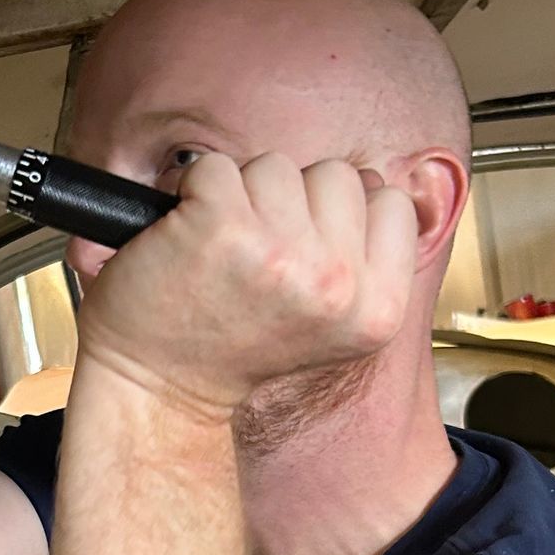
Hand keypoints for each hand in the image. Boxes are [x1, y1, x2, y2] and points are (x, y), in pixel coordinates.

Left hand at [72, 152, 418, 419]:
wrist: (161, 389)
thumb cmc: (236, 349)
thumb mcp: (333, 321)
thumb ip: (363, 258)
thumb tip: (371, 184)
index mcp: (378, 309)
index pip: (392, 203)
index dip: (343, 214)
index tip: (305, 251)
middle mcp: (337, 283)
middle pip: (338, 174)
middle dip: (296, 201)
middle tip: (258, 257)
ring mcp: (280, 252)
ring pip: (279, 164)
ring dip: (245, 194)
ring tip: (225, 250)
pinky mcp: (222, 226)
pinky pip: (218, 167)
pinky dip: (195, 190)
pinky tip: (192, 237)